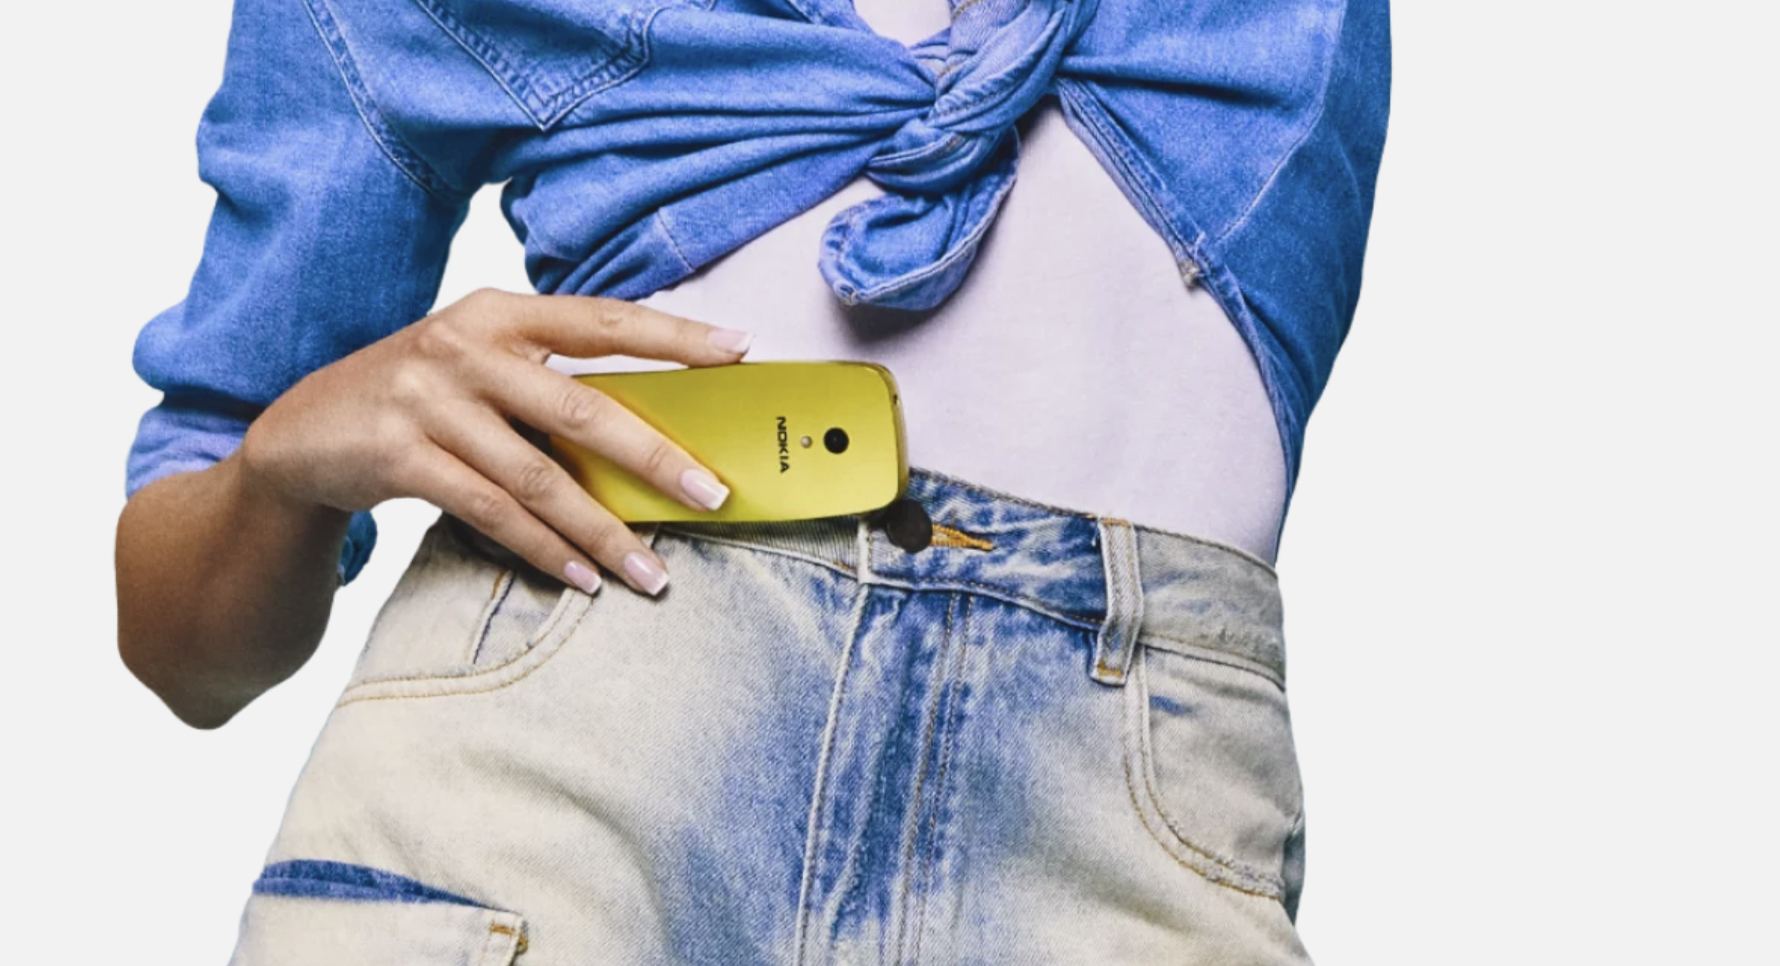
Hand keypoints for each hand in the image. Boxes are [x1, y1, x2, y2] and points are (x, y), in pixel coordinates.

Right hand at [238, 288, 751, 595]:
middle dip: (656, 460)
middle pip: (582, 409)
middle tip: (714, 495)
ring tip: (652, 572)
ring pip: (539, 478)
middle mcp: (463, 347)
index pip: (602, 319)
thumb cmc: (420, 398)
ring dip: (603, 533)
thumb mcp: (478, 366)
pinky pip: (490, 512)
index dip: (675, 333)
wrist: (300, 435)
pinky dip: (544, 550)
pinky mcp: (398, 456)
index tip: (739, 351)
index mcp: (498, 312)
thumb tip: (656, 429)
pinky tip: (583, 577)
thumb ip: (548, 381)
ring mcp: (427, 400)